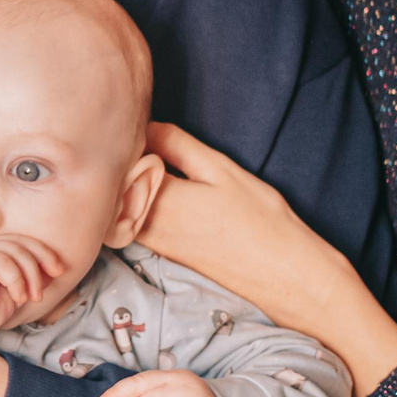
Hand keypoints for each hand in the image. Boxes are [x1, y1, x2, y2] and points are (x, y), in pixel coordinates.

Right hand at [0, 233, 61, 343]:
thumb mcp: (13, 296)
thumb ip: (29, 282)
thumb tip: (52, 272)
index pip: (23, 242)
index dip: (44, 253)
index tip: (58, 270)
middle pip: (21, 242)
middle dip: (42, 258)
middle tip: (54, 276)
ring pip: (14, 251)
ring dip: (31, 274)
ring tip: (32, 296)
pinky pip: (2, 263)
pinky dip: (16, 280)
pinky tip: (18, 297)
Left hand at [138, 122, 396, 396]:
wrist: (286, 277)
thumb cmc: (261, 220)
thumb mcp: (221, 171)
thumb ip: (177, 146)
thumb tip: (144, 126)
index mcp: (159, 196)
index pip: (118, 161)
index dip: (118, 139)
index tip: (123, 120)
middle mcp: (146, 223)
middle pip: (111, 186)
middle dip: (114, 161)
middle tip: (124, 134)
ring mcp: (153, 242)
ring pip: (119, 206)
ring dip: (123, 183)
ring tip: (141, 158)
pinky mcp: (164, 253)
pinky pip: (133, 222)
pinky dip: (134, 203)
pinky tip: (152, 187)